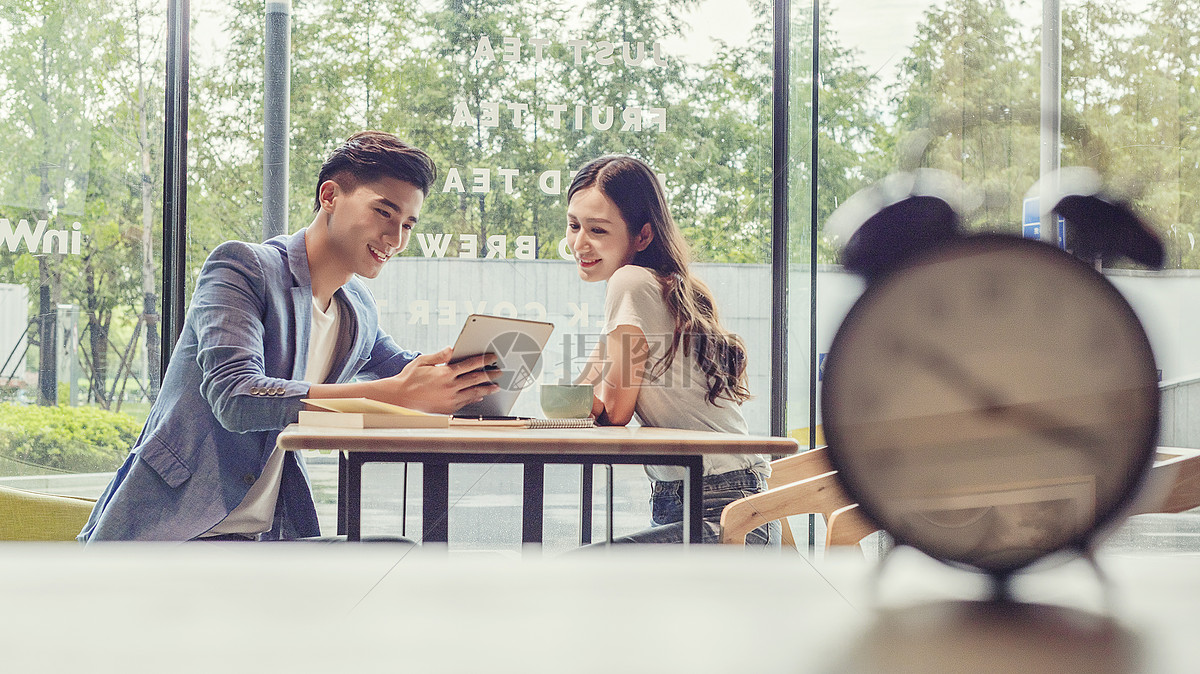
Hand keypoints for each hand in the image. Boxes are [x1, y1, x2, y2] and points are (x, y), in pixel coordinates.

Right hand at [380, 347, 499, 413]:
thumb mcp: (423, 361)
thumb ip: (439, 355)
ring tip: (495, 387)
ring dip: (486, 389)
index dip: (483, 361)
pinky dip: (474, 399)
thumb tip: (452, 349)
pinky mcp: (447, 408)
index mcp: (445, 373)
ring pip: (473, 393)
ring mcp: (450, 399)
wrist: (400, 398)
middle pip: (476, 379)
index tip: (492, 358)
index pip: (469, 365)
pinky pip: (465, 403)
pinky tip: (479, 396)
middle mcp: (450, 387)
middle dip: (490, 375)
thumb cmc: (409, 378)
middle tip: (500, 372)